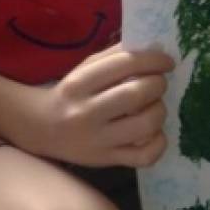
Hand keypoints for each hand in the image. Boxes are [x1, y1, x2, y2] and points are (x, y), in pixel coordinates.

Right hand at [35, 43, 172, 168]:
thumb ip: (114, 57)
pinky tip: (153, 133)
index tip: (167, 62)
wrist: (42, 128)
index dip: (154, 60)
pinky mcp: (106, 160)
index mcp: (79, 83)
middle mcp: (86, 112)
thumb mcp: (84, 69)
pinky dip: (159, 142)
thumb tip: (153, 49)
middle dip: (158, 85)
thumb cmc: (71, 94)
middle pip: (136, 94)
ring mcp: (97, 140)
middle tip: (158, 84)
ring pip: (145, 125)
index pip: (125, 64)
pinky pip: (144, 156)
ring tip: (154, 106)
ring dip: (159, 111)